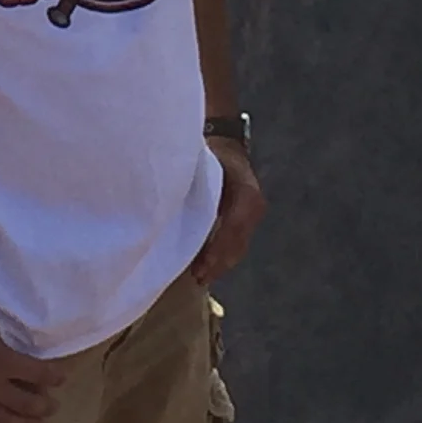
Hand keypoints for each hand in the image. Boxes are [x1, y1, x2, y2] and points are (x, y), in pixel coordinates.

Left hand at [192, 138, 265, 282]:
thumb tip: (167, 204)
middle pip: (237, 241)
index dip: (218, 247)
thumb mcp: (202, 158)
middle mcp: (254, 203)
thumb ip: (191, 180)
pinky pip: (237, 243)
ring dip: (220, 264)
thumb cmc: (209, 151)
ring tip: (200, 277)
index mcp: (245, 188)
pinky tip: (208, 266)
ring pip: (238, 246)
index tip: (200, 266)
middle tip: (197, 278)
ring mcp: (253, 214)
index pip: (234, 225)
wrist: (226, 145)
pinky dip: (222, 256)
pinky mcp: (247, 221)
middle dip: (218, 262)